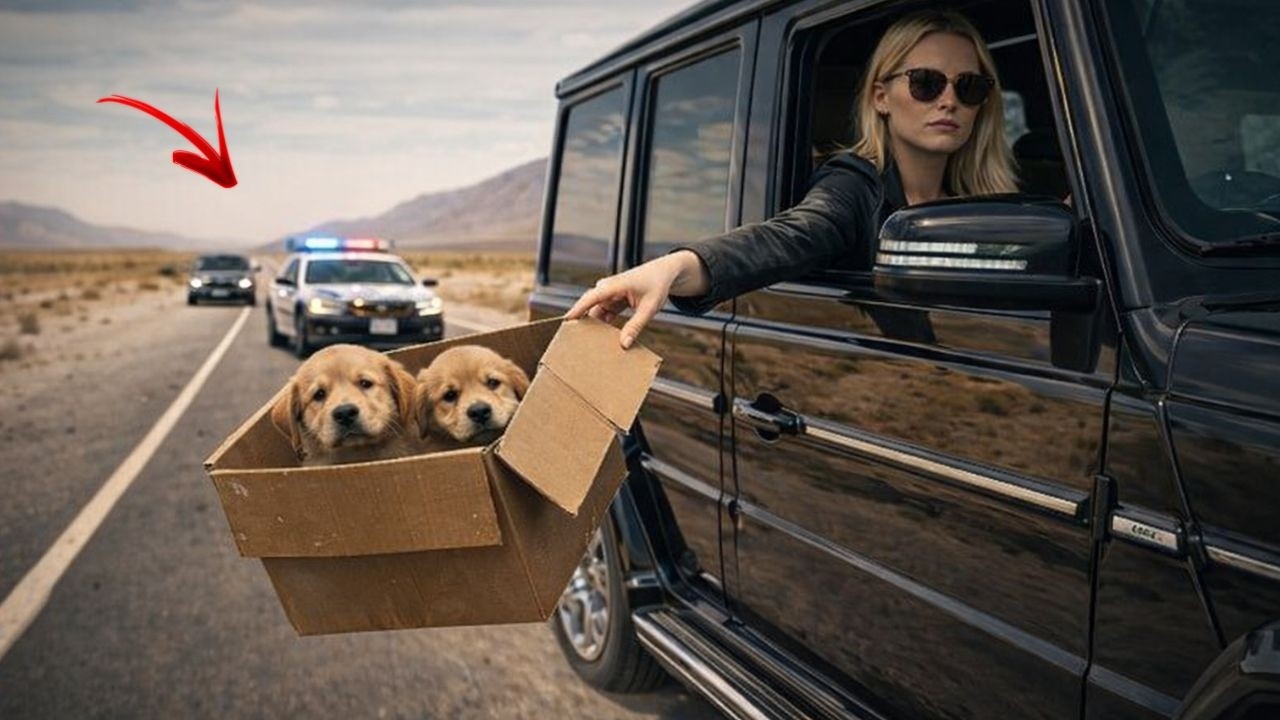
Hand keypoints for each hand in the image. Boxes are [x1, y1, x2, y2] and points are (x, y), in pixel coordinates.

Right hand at [566, 250, 706, 347]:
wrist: (663, 273)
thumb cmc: (657, 286)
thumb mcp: (649, 308)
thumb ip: (636, 326)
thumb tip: (624, 344)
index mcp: (616, 285)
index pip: (592, 297)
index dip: (578, 309)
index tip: (566, 321)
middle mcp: (608, 287)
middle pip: (590, 305)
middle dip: (582, 321)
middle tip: (574, 340)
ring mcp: (609, 293)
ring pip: (596, 312)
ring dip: (595, 326)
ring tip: (590, 343)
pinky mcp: (612, 299)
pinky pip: (603, 313)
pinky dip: (604, 324)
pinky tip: (603, 338)